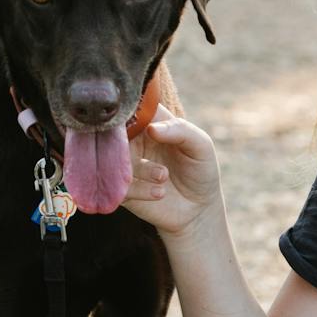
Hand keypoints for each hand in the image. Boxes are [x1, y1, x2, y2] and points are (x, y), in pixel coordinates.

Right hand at [123, 107, 222, 239]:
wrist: (198, 210)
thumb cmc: (200, 170)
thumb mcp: (201, 146)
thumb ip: (181, 130)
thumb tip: (152, 128)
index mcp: (151, 123)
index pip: (133, 106)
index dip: (133, 110)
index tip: (146, 122)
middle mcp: (134, 140)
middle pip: (115, 131)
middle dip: (129, 141)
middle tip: (147, 149)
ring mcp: (125, 164)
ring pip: (116, 159)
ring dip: (141, 168)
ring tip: (164, 176)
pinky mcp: (121, 189)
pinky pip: (118, 185)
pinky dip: (139, 189)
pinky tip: (160, 192)